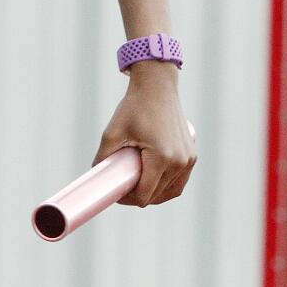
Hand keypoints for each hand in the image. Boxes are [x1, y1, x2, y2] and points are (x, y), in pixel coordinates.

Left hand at [91, 66, 196, 206]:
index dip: (129, 199)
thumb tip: (95, 175)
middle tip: (123, 189)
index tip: (116, 194)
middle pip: (158, 195)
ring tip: (136, 187)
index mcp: (162, 158)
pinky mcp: (192, 154)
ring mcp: (189, 159)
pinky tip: (153, 181)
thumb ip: (103, 156)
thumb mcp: (113, 131)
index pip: (145, 194)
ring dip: (155, 193)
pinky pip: (180, 179)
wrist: (156, 86)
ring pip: (172, 190)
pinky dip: (167, 185)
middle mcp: (180, 162)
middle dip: (140, 196)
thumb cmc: (134, 106)